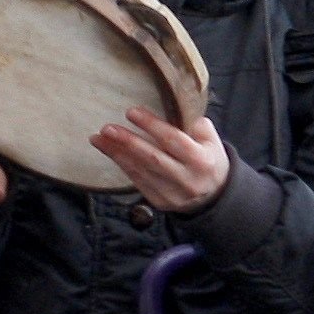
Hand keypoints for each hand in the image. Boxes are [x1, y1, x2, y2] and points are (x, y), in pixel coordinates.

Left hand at [95, 109, 231, 213]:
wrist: (215, 197)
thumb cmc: (210, 162)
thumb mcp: (215, 143)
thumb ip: (199, 128)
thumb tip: (179, 115)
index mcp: (201, 160)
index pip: (173, 140)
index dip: (152, 126)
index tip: (131, 112)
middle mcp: (186, 177)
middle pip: (152, 157)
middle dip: (128, 142)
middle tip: (107, 128)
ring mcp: (172, 192)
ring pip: (140, 170)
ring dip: (117, 154)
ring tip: (98, 139)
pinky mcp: (159, 201)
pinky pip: (137, 181)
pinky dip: (123, 166)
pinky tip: (110, 153)